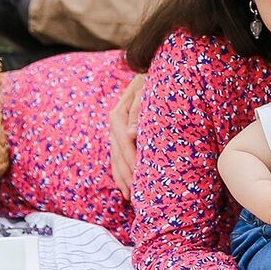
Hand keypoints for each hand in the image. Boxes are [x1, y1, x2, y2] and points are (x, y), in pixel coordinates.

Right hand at [108, 73, 145, 198]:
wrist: (154, 71)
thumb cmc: (155, 79)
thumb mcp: (149, 88)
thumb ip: (141, 107)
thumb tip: (131, 133)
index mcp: (119, 112)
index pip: (122, 140)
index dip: (129, 159)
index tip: (137, 177)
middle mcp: (115, 122)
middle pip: (117, 153)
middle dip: (125, 175)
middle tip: (134, 196)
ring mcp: (117, 129)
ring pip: (115, 158)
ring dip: (122, 178)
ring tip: (129, 198)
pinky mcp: (122, 134)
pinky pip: (118, 157)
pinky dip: (122, 173)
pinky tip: (127, 188)